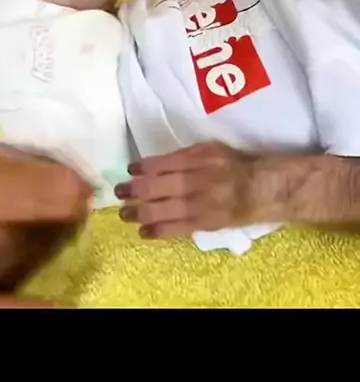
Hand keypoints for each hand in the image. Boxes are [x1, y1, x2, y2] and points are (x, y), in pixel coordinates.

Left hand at [115, 142, 252, 238]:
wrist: (262, 189)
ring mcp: (203, 204)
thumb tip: (153, 165)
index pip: (167, 163)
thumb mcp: (211, 149)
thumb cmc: (234, 165)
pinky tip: (143, 231)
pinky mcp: (207, 224)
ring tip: (124, 214)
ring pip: (166, 210)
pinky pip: (179, 228)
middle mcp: (201, 181)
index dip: (145, 168)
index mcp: (202, 158)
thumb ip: (185, 155)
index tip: (130, 170)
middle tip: (119, 191)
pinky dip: (159, 231)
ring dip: (141, 212)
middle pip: (161, 187)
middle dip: (136, 190)